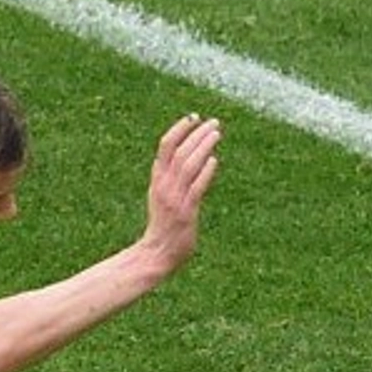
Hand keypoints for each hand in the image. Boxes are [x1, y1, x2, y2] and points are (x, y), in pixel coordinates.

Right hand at [141, 112, 221, 276]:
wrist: (154, 254)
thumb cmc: (162, 227)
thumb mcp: (162, 198)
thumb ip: (174, 181)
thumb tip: (194, 162)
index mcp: (157, 180)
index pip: (165, 146)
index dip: (179, 129)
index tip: (193, 117)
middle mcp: (164, 186)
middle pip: (179, 151)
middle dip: (197, 133)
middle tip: (214, 122)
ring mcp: (174, 198)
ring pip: (188, 165)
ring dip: (203, 147)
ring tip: (217, 134)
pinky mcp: (185, 212)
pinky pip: (196, 188)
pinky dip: (205, 172)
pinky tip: (214, 161)